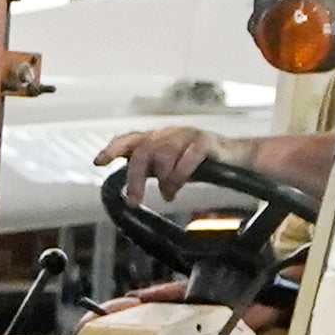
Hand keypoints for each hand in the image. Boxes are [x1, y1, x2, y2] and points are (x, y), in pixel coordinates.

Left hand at [98, 126, 228, 199]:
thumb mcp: (170, 166)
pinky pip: (189, 156)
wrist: (236, 156)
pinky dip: (180, 175)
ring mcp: (188, 135)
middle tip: (135, 201)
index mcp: (158, 137)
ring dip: (163, 180)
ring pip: (164, 155)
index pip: (130, 138)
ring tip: (168, 194)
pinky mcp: (206, 141)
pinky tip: (178, 187)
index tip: (99, 162)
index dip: (113, 148)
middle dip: (135, 179)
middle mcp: (170, 132)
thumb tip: (129, 185)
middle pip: (144, 151)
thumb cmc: (199, 162)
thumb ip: (150, 170)